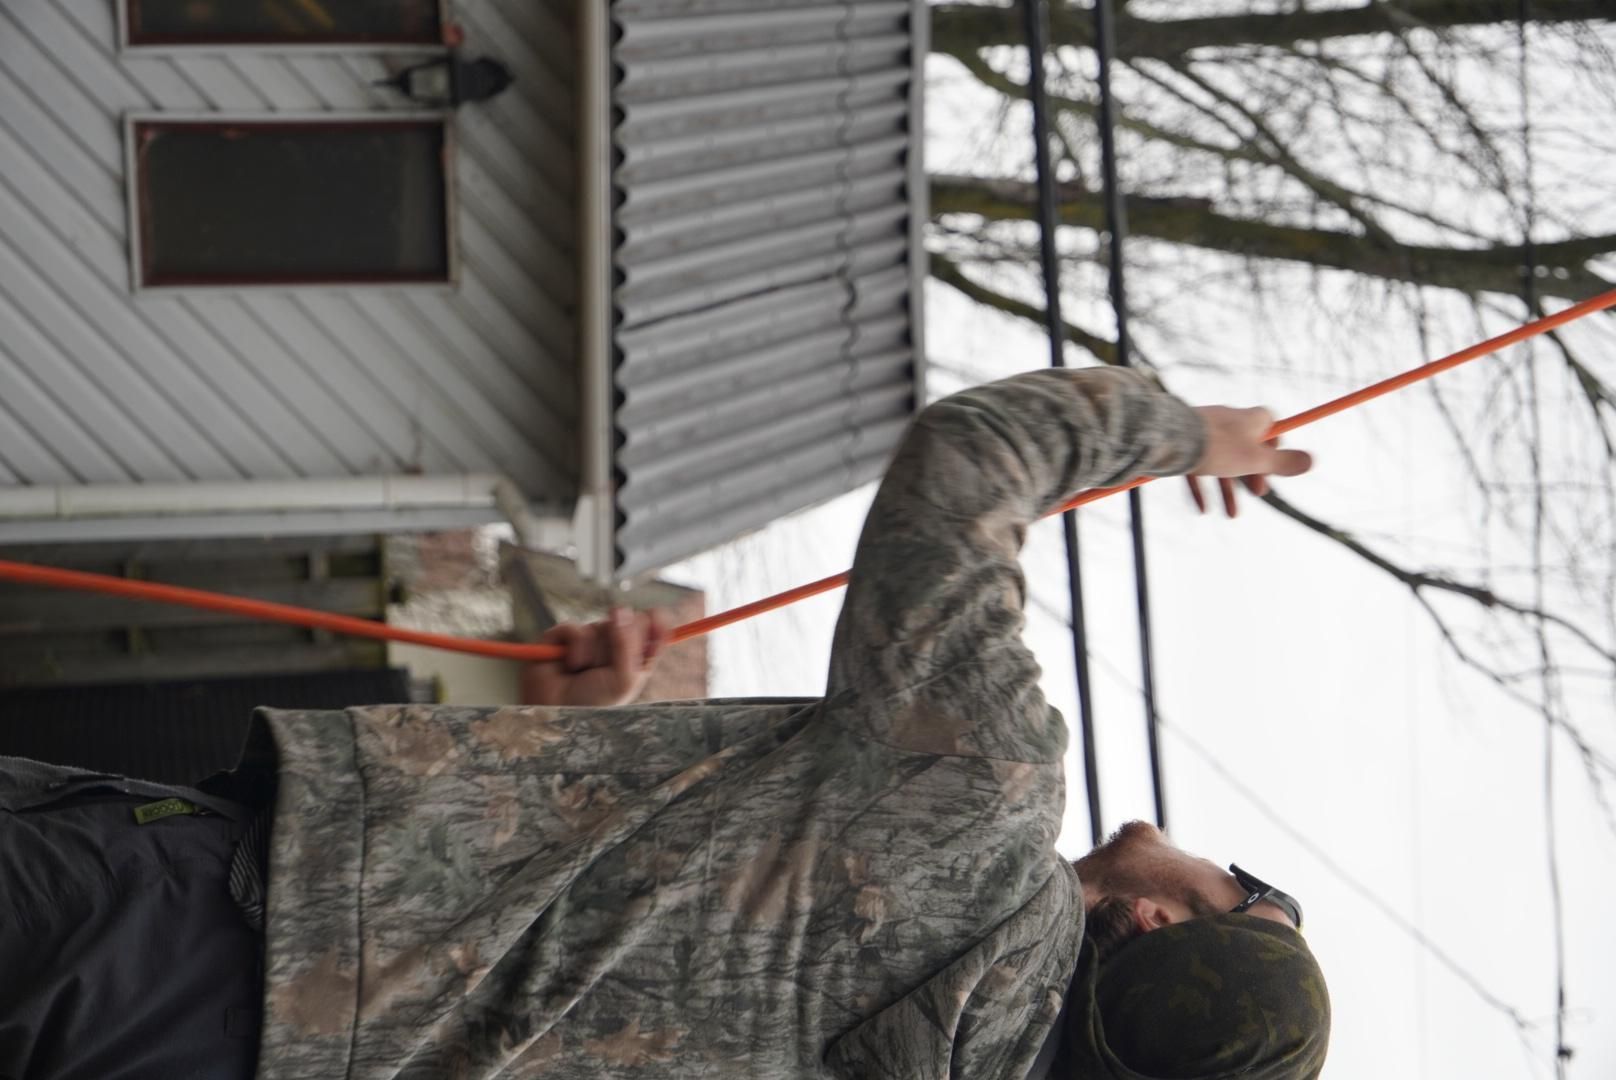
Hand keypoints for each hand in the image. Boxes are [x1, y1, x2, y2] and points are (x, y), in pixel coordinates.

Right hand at [519, 607, 671, 706]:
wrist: (556, 713)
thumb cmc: (594, 702)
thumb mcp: (623, 679)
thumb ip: (628, 645)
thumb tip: (620, 609)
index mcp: (636, 656)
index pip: (654, 629)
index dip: (657, 621)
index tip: (655, 617)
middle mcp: (615, 644)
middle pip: (630, 620)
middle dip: (622, 641)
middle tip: (611, 666)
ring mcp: (590, 638)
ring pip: (602, 625)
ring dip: (596, 653)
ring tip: (585, 672)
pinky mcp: (563, 635)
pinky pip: (575, 629)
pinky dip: (576, 648)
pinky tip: (569, 666)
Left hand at [1186, 406, 1312, 517]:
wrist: (1168, 440)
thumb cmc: (1217, 448)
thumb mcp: (1256, 460)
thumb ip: (1282, 463)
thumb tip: (1312, 461)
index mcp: (1249, 419)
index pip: (1270, 425)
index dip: (1276, 444)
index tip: (1277, 464)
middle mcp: (1228, 422)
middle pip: (1246, 448)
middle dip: (1254, 474)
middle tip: (1259, 493)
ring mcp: (1204, 433)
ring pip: (1222, 463)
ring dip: (1229, 489)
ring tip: (1231, 515)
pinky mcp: (1184, 446)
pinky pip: (1197, 469)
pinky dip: (1202, 489)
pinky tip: (1203, 510)